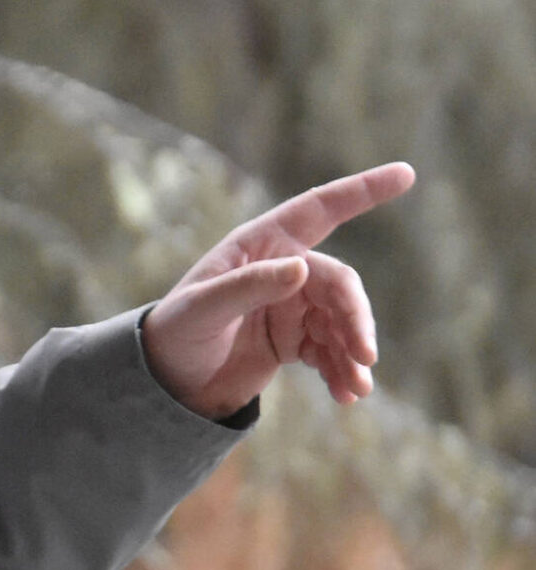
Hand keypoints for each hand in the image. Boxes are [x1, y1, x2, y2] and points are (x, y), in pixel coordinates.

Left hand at [140, 162, 414, 418]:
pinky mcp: (294, 340)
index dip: (362, 190)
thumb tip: (301, 268)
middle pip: (339, 284)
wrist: (164, 383)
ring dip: (353, 353)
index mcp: (261, 245)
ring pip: (341, 321)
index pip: (319, 209)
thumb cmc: (175, 333)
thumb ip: (249, 286)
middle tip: (365, 357)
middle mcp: (282, 269)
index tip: (406, 174)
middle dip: (355, 319)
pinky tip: (346, 395)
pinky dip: (342, 371)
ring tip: (357, 388)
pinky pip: (331, 351)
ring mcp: (291, 305)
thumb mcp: (203, 309)